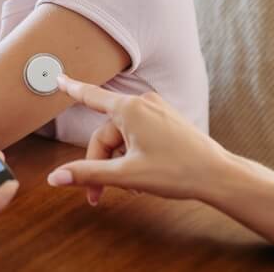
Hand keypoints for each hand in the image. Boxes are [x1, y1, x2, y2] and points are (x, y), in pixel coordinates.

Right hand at [47, 74, 226, 204]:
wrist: (218, 175)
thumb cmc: (177, 171)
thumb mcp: (126, 175)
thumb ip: (88, 173)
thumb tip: (55, 177)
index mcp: (129, 109)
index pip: (90, 96)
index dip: (71, 88)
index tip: (57, 78)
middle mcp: (142, 103)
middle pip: (106, 134)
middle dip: (100, 165)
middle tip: (99, 195)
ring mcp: (156, 110)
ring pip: (122, 138)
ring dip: (119, 163)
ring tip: (132, 188)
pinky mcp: (166, 120)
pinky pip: (138, 135)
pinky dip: (133, 156)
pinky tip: (142, 177)